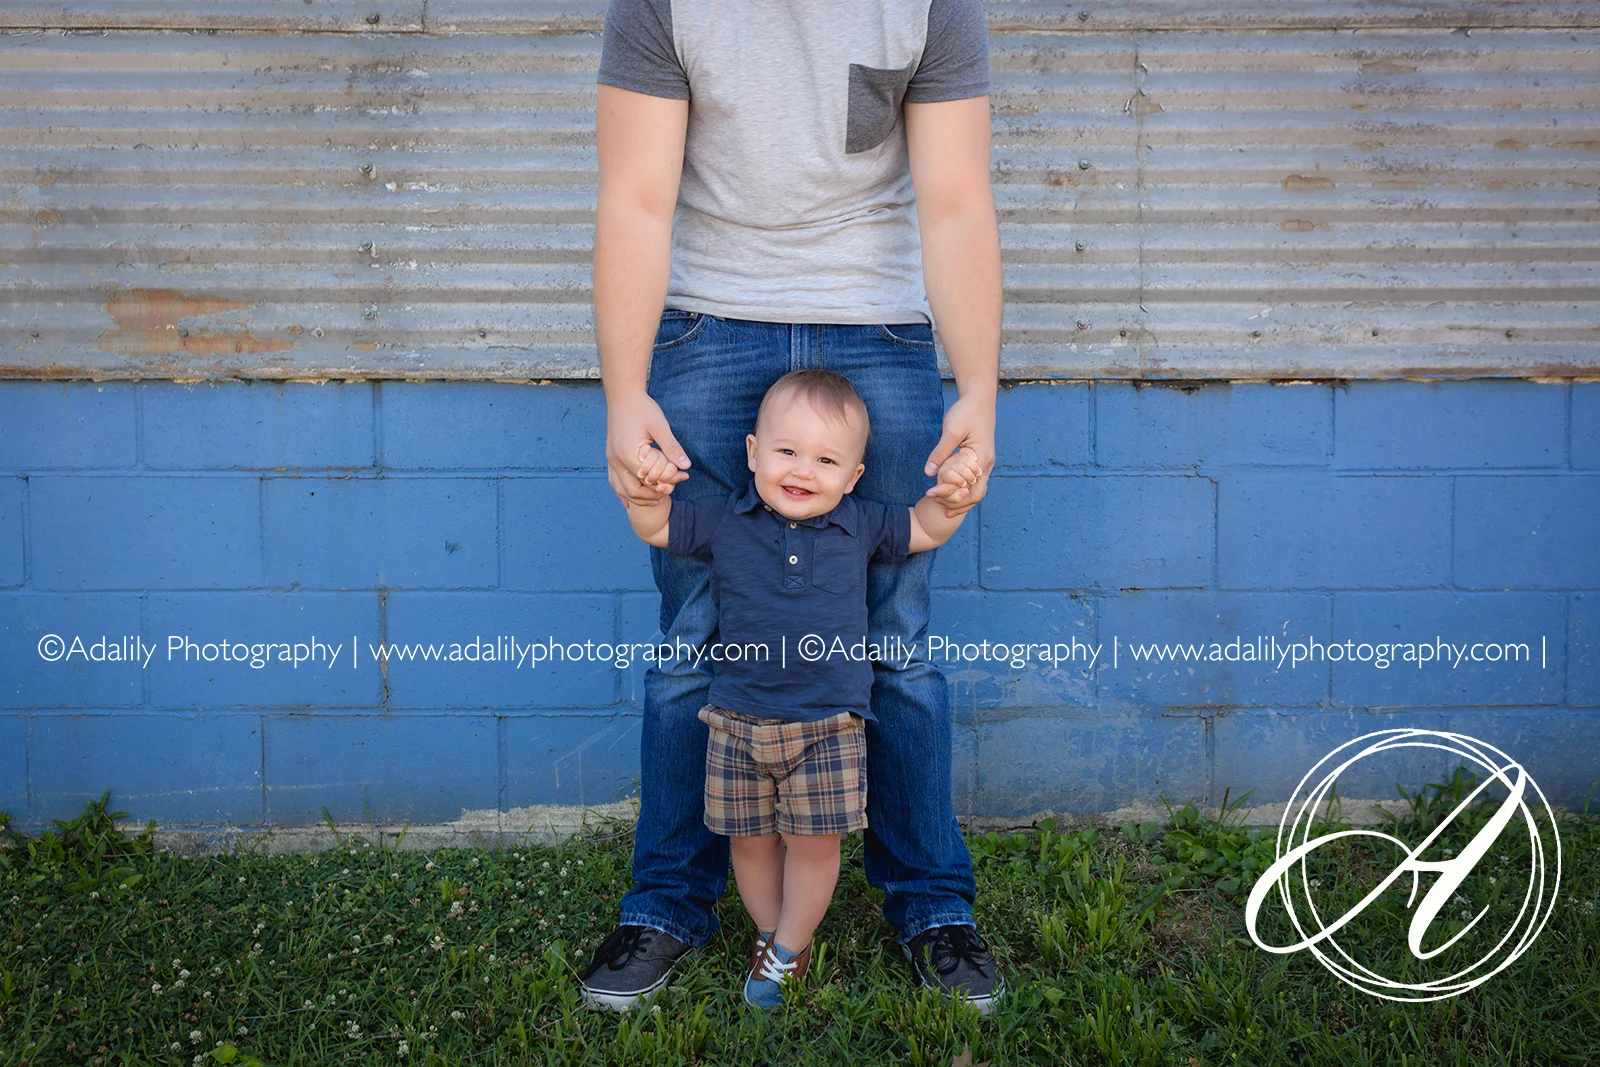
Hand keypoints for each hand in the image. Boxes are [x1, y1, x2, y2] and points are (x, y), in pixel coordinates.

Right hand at [606, 390, 689, 507]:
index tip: (684, 477)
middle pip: (634, 491)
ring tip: (657, 499)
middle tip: (672, 490)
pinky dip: (623, 493)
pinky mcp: (611, 457)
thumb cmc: (642, 408)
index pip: (649, 480)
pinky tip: (631, 501)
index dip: (667, 482)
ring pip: (621, 490)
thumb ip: (672, 448)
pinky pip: (614, 482)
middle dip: (654, 495)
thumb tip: (686, 466)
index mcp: (628, 454)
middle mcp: (616, 460)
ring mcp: (611, 460)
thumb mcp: (660, 426)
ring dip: (639, 498)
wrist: (622, 395)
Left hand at [922, 391, 995, 517]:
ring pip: (977, 490)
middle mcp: (987, 464)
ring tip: (944, 505)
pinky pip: (975, 481)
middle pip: (976, 495)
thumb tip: (928, 473)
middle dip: (959, 504)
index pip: (970, 489)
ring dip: (962, 499)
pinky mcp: (980, 459)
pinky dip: (964, 490)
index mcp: (981, 459)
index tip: (932, 496)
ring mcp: (985, 462)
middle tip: (939, 508)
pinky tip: (951, 491)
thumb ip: (940, 453)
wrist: (979, 398)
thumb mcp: (951, 431)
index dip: (952, 497)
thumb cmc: (966, 412)